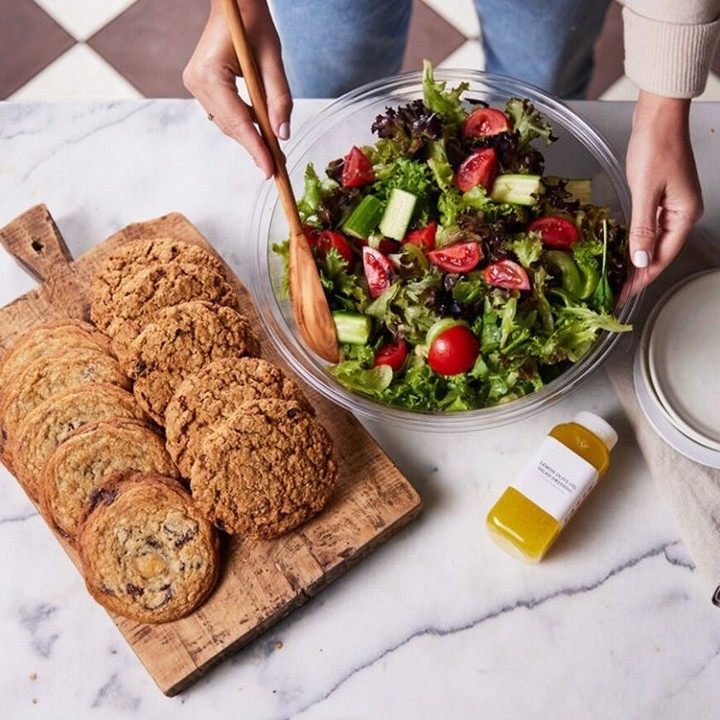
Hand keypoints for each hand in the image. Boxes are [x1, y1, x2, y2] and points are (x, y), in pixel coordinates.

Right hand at [183, 0, 291, 176]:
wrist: (234, 2)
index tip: (270, 171)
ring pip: (227, 123)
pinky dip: (242, 123)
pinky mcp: (200, 85)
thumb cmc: (253, 22)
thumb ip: (279, 98)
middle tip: (277, 168)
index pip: (238, 122)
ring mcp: (195, 84)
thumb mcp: (272, 59)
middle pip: (231, 126)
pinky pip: (224, 113)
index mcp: (210, 74)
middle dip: (255, 146)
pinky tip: (259, 131)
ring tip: (272, 154)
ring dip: (249, 136)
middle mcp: (197, 82)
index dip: (256, 148)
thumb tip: (282, 134)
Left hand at [625, 91, 702, 290]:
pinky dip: (636, 240)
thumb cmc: (656, 146)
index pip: (662, 257)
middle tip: (616, 290)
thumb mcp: (645, 191)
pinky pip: (648, 227)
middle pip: (658, 252)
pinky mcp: (660, 196)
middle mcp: (682, 212)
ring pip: (653, 241)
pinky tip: (623, 249)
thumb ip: (642, 228)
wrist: (658, 116)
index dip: (643, 278)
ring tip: (616, 276)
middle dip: (638, 273)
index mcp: (685, 214)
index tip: (624, 293)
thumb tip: (640, 260)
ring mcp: (672, 205)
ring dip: (636, 259)